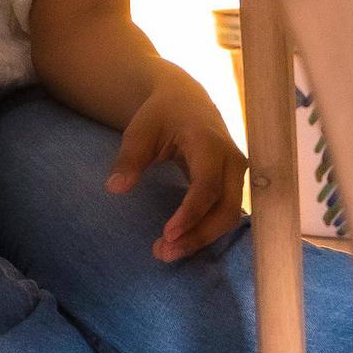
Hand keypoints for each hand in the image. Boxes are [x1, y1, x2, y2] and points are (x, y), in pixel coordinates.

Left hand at [107, 72, 244, 261]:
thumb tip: (114, 189)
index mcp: (210, 144)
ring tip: (167, 252)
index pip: (206, 186)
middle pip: (226, 208)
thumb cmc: (162, 114)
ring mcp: (237, 174)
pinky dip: (206, 231)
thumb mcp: (140, 130)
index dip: (190, 213)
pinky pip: (225, 213)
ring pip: (229, 216)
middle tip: (163, 252)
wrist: (187, 100)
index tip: (168, 234)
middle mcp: (232, 161)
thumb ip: (129, 158)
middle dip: (197, 235)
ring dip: (201, 238)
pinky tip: (182, 243)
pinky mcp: (234, 184)